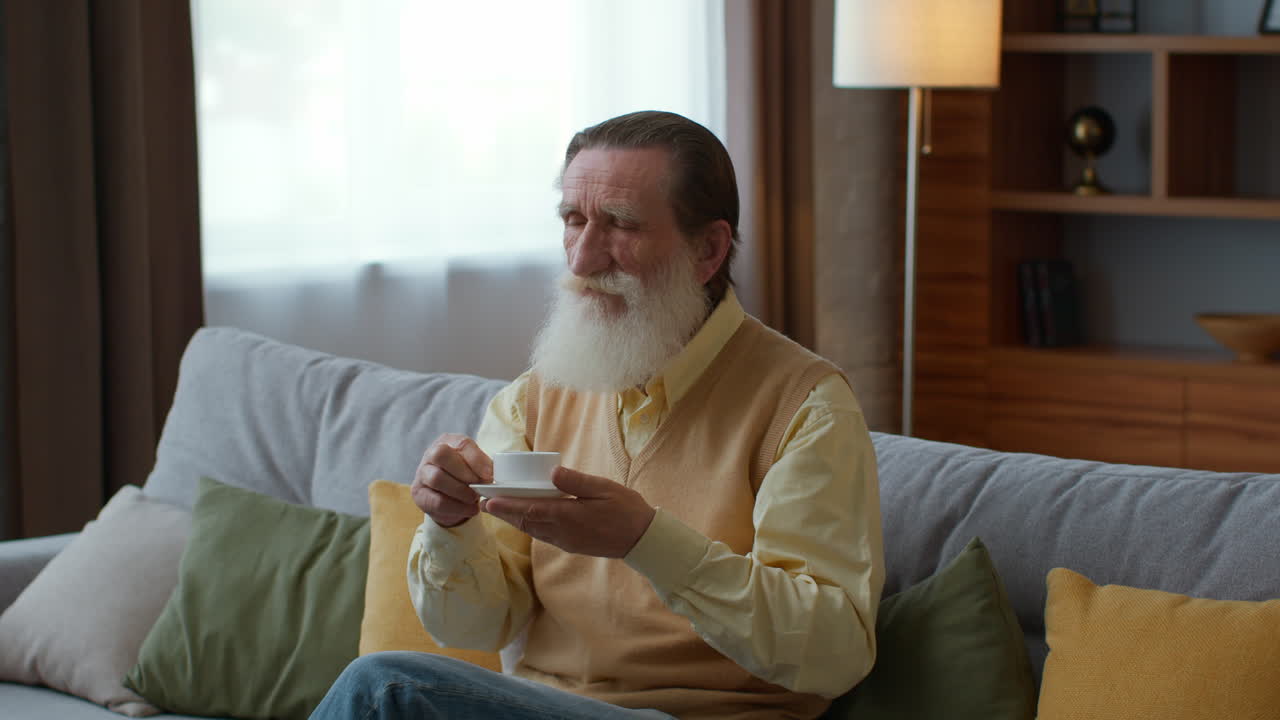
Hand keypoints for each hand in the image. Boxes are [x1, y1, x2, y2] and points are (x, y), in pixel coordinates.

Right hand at [410, 433, 493, 527]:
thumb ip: (483, 467)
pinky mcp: (418, 493)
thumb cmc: (466, 476)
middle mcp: (432, 453)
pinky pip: (436, 501)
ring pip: (437, 478)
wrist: (450, 498)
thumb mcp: (476, 468)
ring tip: (474, 499)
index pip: (462, 443)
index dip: (476, 459)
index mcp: (449, 441)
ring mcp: (422, 473)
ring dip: (460, 491)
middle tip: (479, 485)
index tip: (490, 474)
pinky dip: (456, 507)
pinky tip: (470, 510)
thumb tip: (492, 475)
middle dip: (464, 471)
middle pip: (441, 454)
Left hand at [481, 466, 655, 557]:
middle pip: (526, 522)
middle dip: (504, 513)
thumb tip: (552, 472)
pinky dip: (529, 525)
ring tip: (498, 510)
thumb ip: (577, 481)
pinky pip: (543, 535)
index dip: (506, 506)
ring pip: (533, 530)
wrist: (642, 539)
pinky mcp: (571, 545)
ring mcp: (566, 541)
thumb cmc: (626, 509)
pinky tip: (525, 518)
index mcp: (569, 516)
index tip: (488, 500)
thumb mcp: (604, 488)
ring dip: (514, 520)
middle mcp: (562, 532)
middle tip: (483, 503)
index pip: (530, 510)